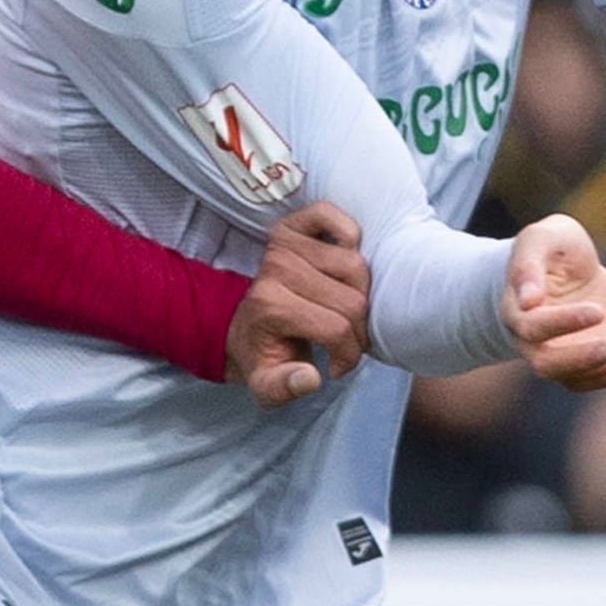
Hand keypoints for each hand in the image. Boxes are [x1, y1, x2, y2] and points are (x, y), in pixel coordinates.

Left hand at [227, 201, 368, 406]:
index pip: (337, 328)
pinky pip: (335, 218)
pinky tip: (340, 268)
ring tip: (345, 311)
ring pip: (355, 265)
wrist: (244, 326)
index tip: (337, 366)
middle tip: (346, 342)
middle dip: (359, 329)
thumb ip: (283, 388)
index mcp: (270, 305)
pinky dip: (348, 235)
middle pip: (352, 299)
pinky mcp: (294, 223)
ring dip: (360, 292)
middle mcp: (277, 267)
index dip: (348, 354)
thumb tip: (311, 378)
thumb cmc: (264, 355)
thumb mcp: (265, 386)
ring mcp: (285, 242)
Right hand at [503, 212, 605, 388]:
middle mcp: (531, 340)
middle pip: (547, 364)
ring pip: (573, 378)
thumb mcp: (541, 239)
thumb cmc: (551, 246)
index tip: (599, 311)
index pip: (533, 327)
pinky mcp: (584, 356)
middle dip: (582, 358)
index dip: (564, 322)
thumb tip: (528, 300)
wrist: (567, 262)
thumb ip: (529, 263)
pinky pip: (596, 375)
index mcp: (515, 310)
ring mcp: (558, 351)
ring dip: (605, 373)